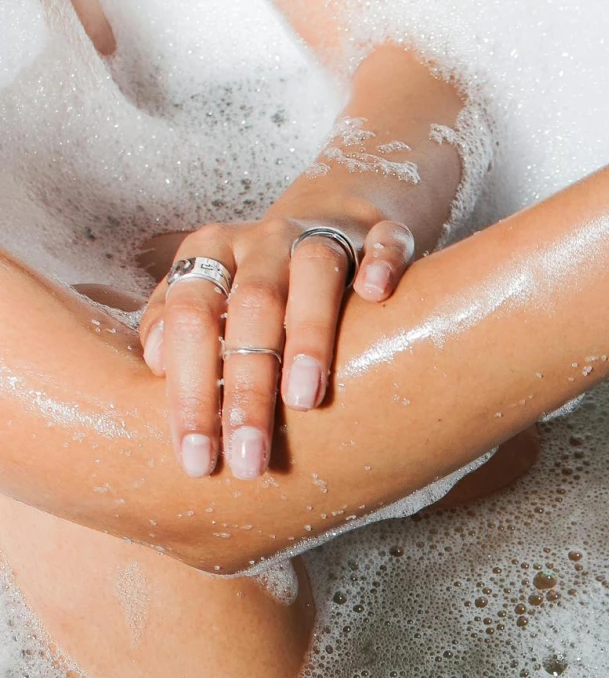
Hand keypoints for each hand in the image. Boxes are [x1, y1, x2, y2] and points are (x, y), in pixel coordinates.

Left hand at [139, 211, 417, 479]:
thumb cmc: (261, 283)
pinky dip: (382, 263)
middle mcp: (264, 240)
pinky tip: (377, 295)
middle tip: (249, 459)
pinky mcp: (378, 231)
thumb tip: (155, 361)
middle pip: (251, 306)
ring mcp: (323, 232)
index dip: (188, 391)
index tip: (196, 459)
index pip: (191, 319)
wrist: (333, 218)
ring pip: (314, 271)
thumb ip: (174, 325)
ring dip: (308, 334)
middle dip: (248, 388)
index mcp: (212, 254)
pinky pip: (385, 241)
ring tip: (304, 401)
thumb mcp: (209, 298)